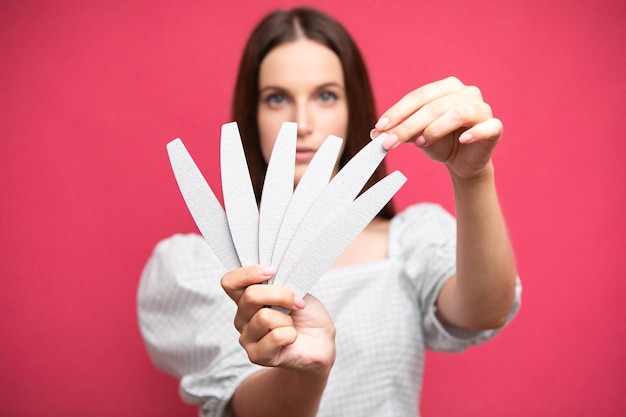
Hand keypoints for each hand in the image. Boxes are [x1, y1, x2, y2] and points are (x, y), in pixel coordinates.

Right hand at [221, 266, 335, 374]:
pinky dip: (290, 335)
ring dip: (287, 319)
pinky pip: (275, 337)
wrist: (322, 341)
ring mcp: (247, 338)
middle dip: (281, 295)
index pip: (230, 282)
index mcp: (247, 299)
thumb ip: (278, 282)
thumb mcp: (295, 289)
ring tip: (291, 325)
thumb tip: (271, 274)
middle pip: (250, 296)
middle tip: (298, 302)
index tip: (272, 271)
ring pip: (264, 317)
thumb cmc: (306, 314)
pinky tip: (292, 338)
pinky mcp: (257, 356)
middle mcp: (242, 318)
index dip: (247, 274)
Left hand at [371, 76, 502, 179]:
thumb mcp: (416, 137)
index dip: (398, 112)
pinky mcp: (495, 127)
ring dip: (435, 128)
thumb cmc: (439, 143)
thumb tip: (375, 134)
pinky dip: (475, 133)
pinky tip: (462, 139)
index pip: (418, 97)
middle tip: (390, 142)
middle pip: (434, 106)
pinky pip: (488, 127)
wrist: (462, 162)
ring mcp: (482, 108)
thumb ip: (399, 132)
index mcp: (446, 88)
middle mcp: (466, 93)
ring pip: (459, 113)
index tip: (380, 128)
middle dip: (409, 125)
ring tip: (420, 143)